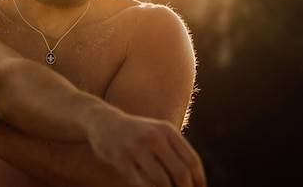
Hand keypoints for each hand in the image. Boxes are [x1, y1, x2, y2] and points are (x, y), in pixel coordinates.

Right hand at [86, 109, 205, 186]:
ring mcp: (136, 147)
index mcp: (167, 130)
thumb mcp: (158, 133)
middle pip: (180, 173)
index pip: (192, 160)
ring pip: (162, 181)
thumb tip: (195, 179)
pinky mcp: (120, 158)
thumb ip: (175, 150)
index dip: (199, 180)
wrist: (103, 121)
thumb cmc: (136, 133)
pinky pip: (140, 184)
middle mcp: (153, 137)